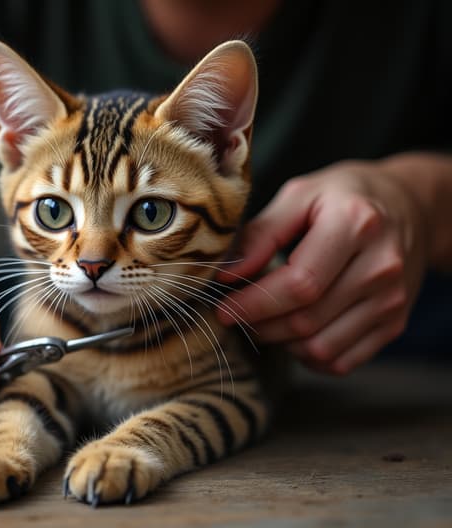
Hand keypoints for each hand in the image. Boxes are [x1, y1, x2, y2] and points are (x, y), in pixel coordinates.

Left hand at [217, 160, 427, 374]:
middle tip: (236, 314)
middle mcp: (381, 267)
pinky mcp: (394, 324)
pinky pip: (341, 362)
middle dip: (260, 325)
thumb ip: (260, 233)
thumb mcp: (300, 195)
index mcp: (355, 225)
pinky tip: (294, 334)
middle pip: (307, 320)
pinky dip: (308, 357)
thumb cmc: (344, 197)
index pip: (299, 284)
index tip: (223, 307)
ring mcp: (392, 300)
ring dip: (281, 343)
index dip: (254, 303)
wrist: (411, 206)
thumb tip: (226, 275)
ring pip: (321, 348)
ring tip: (263, 320)